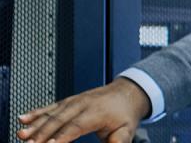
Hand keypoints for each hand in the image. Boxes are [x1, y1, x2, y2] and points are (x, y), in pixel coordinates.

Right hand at [15, 77, 150, 142]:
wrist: (127, 92)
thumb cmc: (125, 113)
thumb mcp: (127, 129)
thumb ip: (119, 141)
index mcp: (97, 113)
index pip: (76, 126)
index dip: (62, 136)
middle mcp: (83, 105)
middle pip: (59, 120)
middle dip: (42, 133)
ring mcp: (73, 102)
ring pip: (51, 113)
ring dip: (35, 124)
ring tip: (22, 134)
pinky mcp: (67, 101)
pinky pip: (49, 107)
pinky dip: (35, 113)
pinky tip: (24, 119)